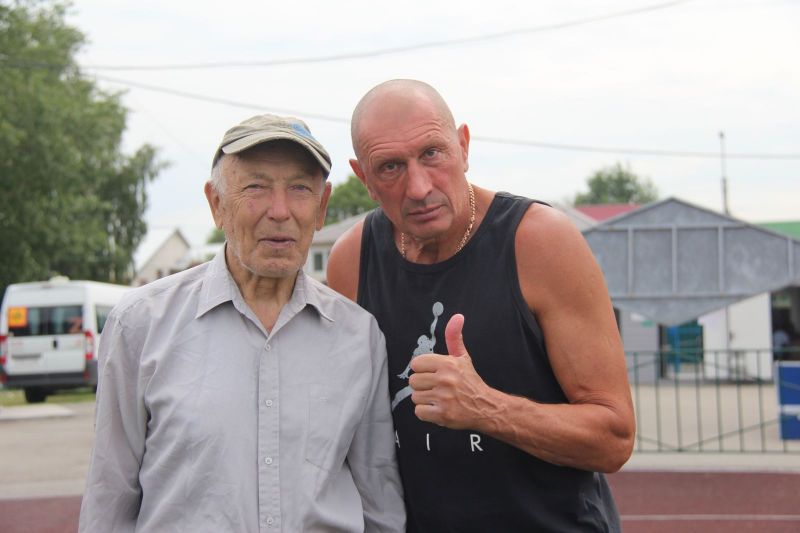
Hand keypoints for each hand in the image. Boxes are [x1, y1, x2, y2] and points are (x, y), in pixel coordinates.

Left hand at [408, 314, 498, 428]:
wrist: (485, 407)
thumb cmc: (470, 382)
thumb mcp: (462, 357)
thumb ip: (454, 337)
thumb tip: (457, 317)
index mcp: (447, 363)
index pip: (416, 364)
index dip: (423, 370)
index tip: (433, 374)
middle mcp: (445, 379)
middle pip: (413, 381)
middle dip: (423, 386)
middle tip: (436, 388)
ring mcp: (443, 398)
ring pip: (415, 397)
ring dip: (425, 399)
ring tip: (438, 398)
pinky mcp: (442, 414)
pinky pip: (419, 412)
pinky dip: (427, 413)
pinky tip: (438, 409)